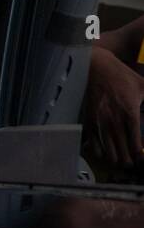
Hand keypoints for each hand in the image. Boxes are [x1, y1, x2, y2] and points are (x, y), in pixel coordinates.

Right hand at [84, 47, 143, 167]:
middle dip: (129, 161)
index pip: (137, 146)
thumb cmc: (122, 75)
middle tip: (132, 160)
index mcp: (130, 114)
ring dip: (115, 158)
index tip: (141, 157)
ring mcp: (100, 121)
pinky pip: (93, 143)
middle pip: (123, 154)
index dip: (140, 156)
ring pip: (108, 152)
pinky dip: (99, 151)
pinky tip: (104, 152)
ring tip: (120, 159)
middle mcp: (114, 121)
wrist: (96, 66)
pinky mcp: (89, 119)